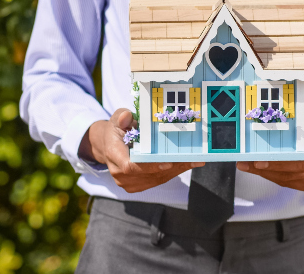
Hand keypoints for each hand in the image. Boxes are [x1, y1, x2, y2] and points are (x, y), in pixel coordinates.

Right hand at [79, 108, 203, 192]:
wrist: (109, 146)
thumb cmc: (116, 130)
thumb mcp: (116, 119)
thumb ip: (121, 117)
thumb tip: (127, 117)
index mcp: (113, 156)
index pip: (130, 166)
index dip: (149, 166)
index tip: (168, 163)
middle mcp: (120, 174)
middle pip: (149, 174)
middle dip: (171, 166)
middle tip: (191, 158)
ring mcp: (129, 183)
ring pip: (156, 179)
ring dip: (176, 170)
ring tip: (194, 160)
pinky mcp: (139, 185)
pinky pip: (158, 180)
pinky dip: (173, 172)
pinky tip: (187, 163)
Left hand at [236, 99, 303, 191]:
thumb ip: (303, 104)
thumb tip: (295, 77)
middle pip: (301, 163)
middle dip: (278, 163)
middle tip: (258, 161)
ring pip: (290, 175)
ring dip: (268, 171)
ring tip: (248, 165)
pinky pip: (287, 182)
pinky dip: (270, 176)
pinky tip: (255, 170)